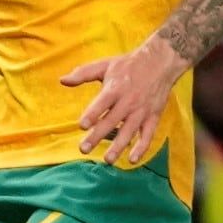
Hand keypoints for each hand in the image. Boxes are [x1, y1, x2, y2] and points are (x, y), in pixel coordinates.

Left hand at [60, 35, 185, 165]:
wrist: (159, 62)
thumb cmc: (128, 65)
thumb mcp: (105, 65)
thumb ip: (83, 73)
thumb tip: (62, 80)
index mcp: (115, 88)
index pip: (102, 103)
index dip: (93, 114)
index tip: (83, 126)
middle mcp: (128, 101)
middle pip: (111, 121)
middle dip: (97, 136)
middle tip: (83, 149)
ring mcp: (141, 111)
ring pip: (129, 132)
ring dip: (118, 147)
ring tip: (107, 160)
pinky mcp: (153, 117)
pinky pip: (148, 135)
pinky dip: (142, 148)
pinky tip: (132, 160)